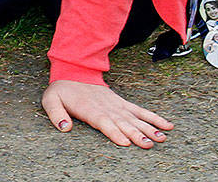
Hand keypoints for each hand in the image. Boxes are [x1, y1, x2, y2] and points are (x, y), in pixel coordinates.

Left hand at [41, 79, 172, 147]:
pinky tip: (167, 126)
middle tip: (148, 144)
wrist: (74, 72)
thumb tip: (64, 127)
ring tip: (161, 138)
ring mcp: (117, 106)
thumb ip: (55, 113)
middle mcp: (106, 108)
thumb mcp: (50, 99)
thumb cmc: (63, 91)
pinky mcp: (123, 104)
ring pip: (135, 118)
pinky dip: (154, 118)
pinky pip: (140, 111)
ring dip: (149, 128)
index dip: (113, 131)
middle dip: (136, 134)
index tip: (125, 142)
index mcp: (89, 108)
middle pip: (122, 122)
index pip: (103, 121)